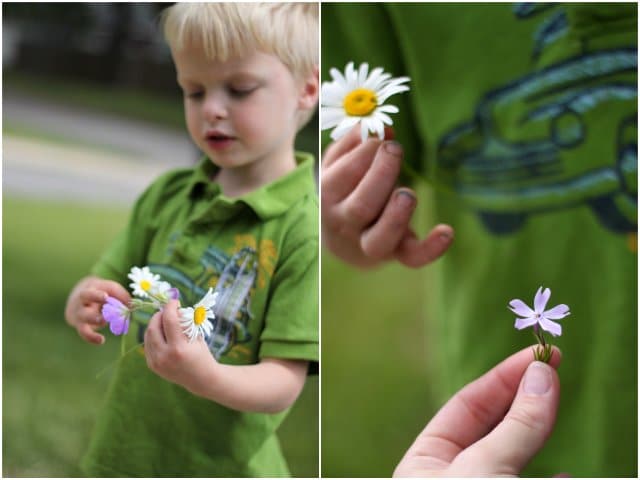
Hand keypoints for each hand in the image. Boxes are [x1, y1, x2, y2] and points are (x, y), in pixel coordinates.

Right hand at [65, 276, 130, 344]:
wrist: (79, 301)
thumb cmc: (100, 293)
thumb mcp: (110, 289)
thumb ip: (121, 295)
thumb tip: (133, 306)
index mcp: (90, 289)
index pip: (91, 291)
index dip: (97, 294)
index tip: (106, 296)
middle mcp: (82, 301)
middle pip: (84, 300)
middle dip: (94, 302)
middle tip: (105, 310)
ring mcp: (80, 313)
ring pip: (83, 317)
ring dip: (95, 320)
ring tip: (104, 322)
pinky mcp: (81, 326)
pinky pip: (84, 333)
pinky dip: (91, 337)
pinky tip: (101, 340)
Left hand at [144, 300, 215, 391]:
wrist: (200, 379)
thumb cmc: (201, 354)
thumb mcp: (197, 336)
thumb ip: (184, 322)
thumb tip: (173, 308)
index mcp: (179, 348)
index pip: (169, 321)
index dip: (170, 307)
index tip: (174, 302)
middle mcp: (165, 356)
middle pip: (153, 327)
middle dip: (159, 315)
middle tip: (166, 310)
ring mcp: (156, 362)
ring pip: (148, 335)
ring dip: (154, 324)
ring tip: (164, 321)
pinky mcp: (152, 365)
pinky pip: (148, 344)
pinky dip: (153, 335)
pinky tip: (162, 333)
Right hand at [322, 125, 453, 267]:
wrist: (341, 240)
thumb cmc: (343, 191)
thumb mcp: (338, 165)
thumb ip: (353, 144)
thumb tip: (380, 128)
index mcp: (328, 197)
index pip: (343, 176)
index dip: (364, 153)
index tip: (379, 138)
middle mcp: (345, 224)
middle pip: (361, 206)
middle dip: (381, 174)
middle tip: (394, 149)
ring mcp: (369, 244)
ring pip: (380, 237)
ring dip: (396, 215)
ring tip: (407, 193)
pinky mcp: (395, 254)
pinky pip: (413, 258)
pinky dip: (431, 248)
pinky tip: (446, 231)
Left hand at [394, 347, 560, 476]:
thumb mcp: (485, 468)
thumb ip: (516, 425)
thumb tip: (542, 373)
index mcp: (424, 463)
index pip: (467, 405)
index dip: (504, 376)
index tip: (540, 354)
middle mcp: (451, 478)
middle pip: (493, 428)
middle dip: (525, 400)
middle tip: (555, 368)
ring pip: (515, 460)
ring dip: (540, 438)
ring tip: (558, 406)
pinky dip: (552, 478)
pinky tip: (568, 475)